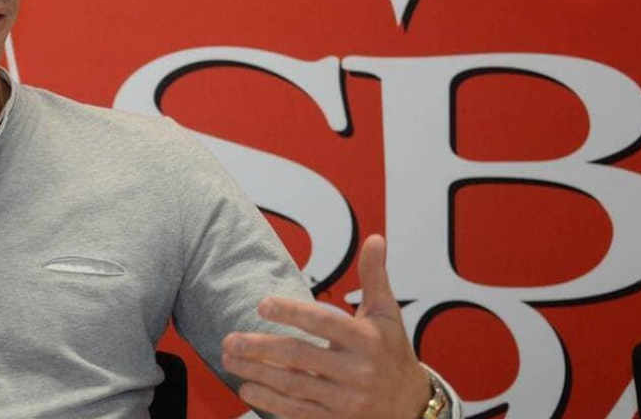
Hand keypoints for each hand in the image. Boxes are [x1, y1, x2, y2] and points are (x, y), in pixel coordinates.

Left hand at [221, 234, 431, 418]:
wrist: (411, 405)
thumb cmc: (391, 351)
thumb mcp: (387, 314)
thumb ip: (375, 276)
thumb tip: (376, 239)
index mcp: (366, 340)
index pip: (323, 323)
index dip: (292, 312)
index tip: (262, 304)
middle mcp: (356, 371)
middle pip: (300, 357)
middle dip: (261, 348)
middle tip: (230, 340)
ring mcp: (345, 400)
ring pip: (293, 385)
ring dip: (257, 373)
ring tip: (229, 360)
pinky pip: (298, 412)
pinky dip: (270, 402)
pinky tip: (247, 388)